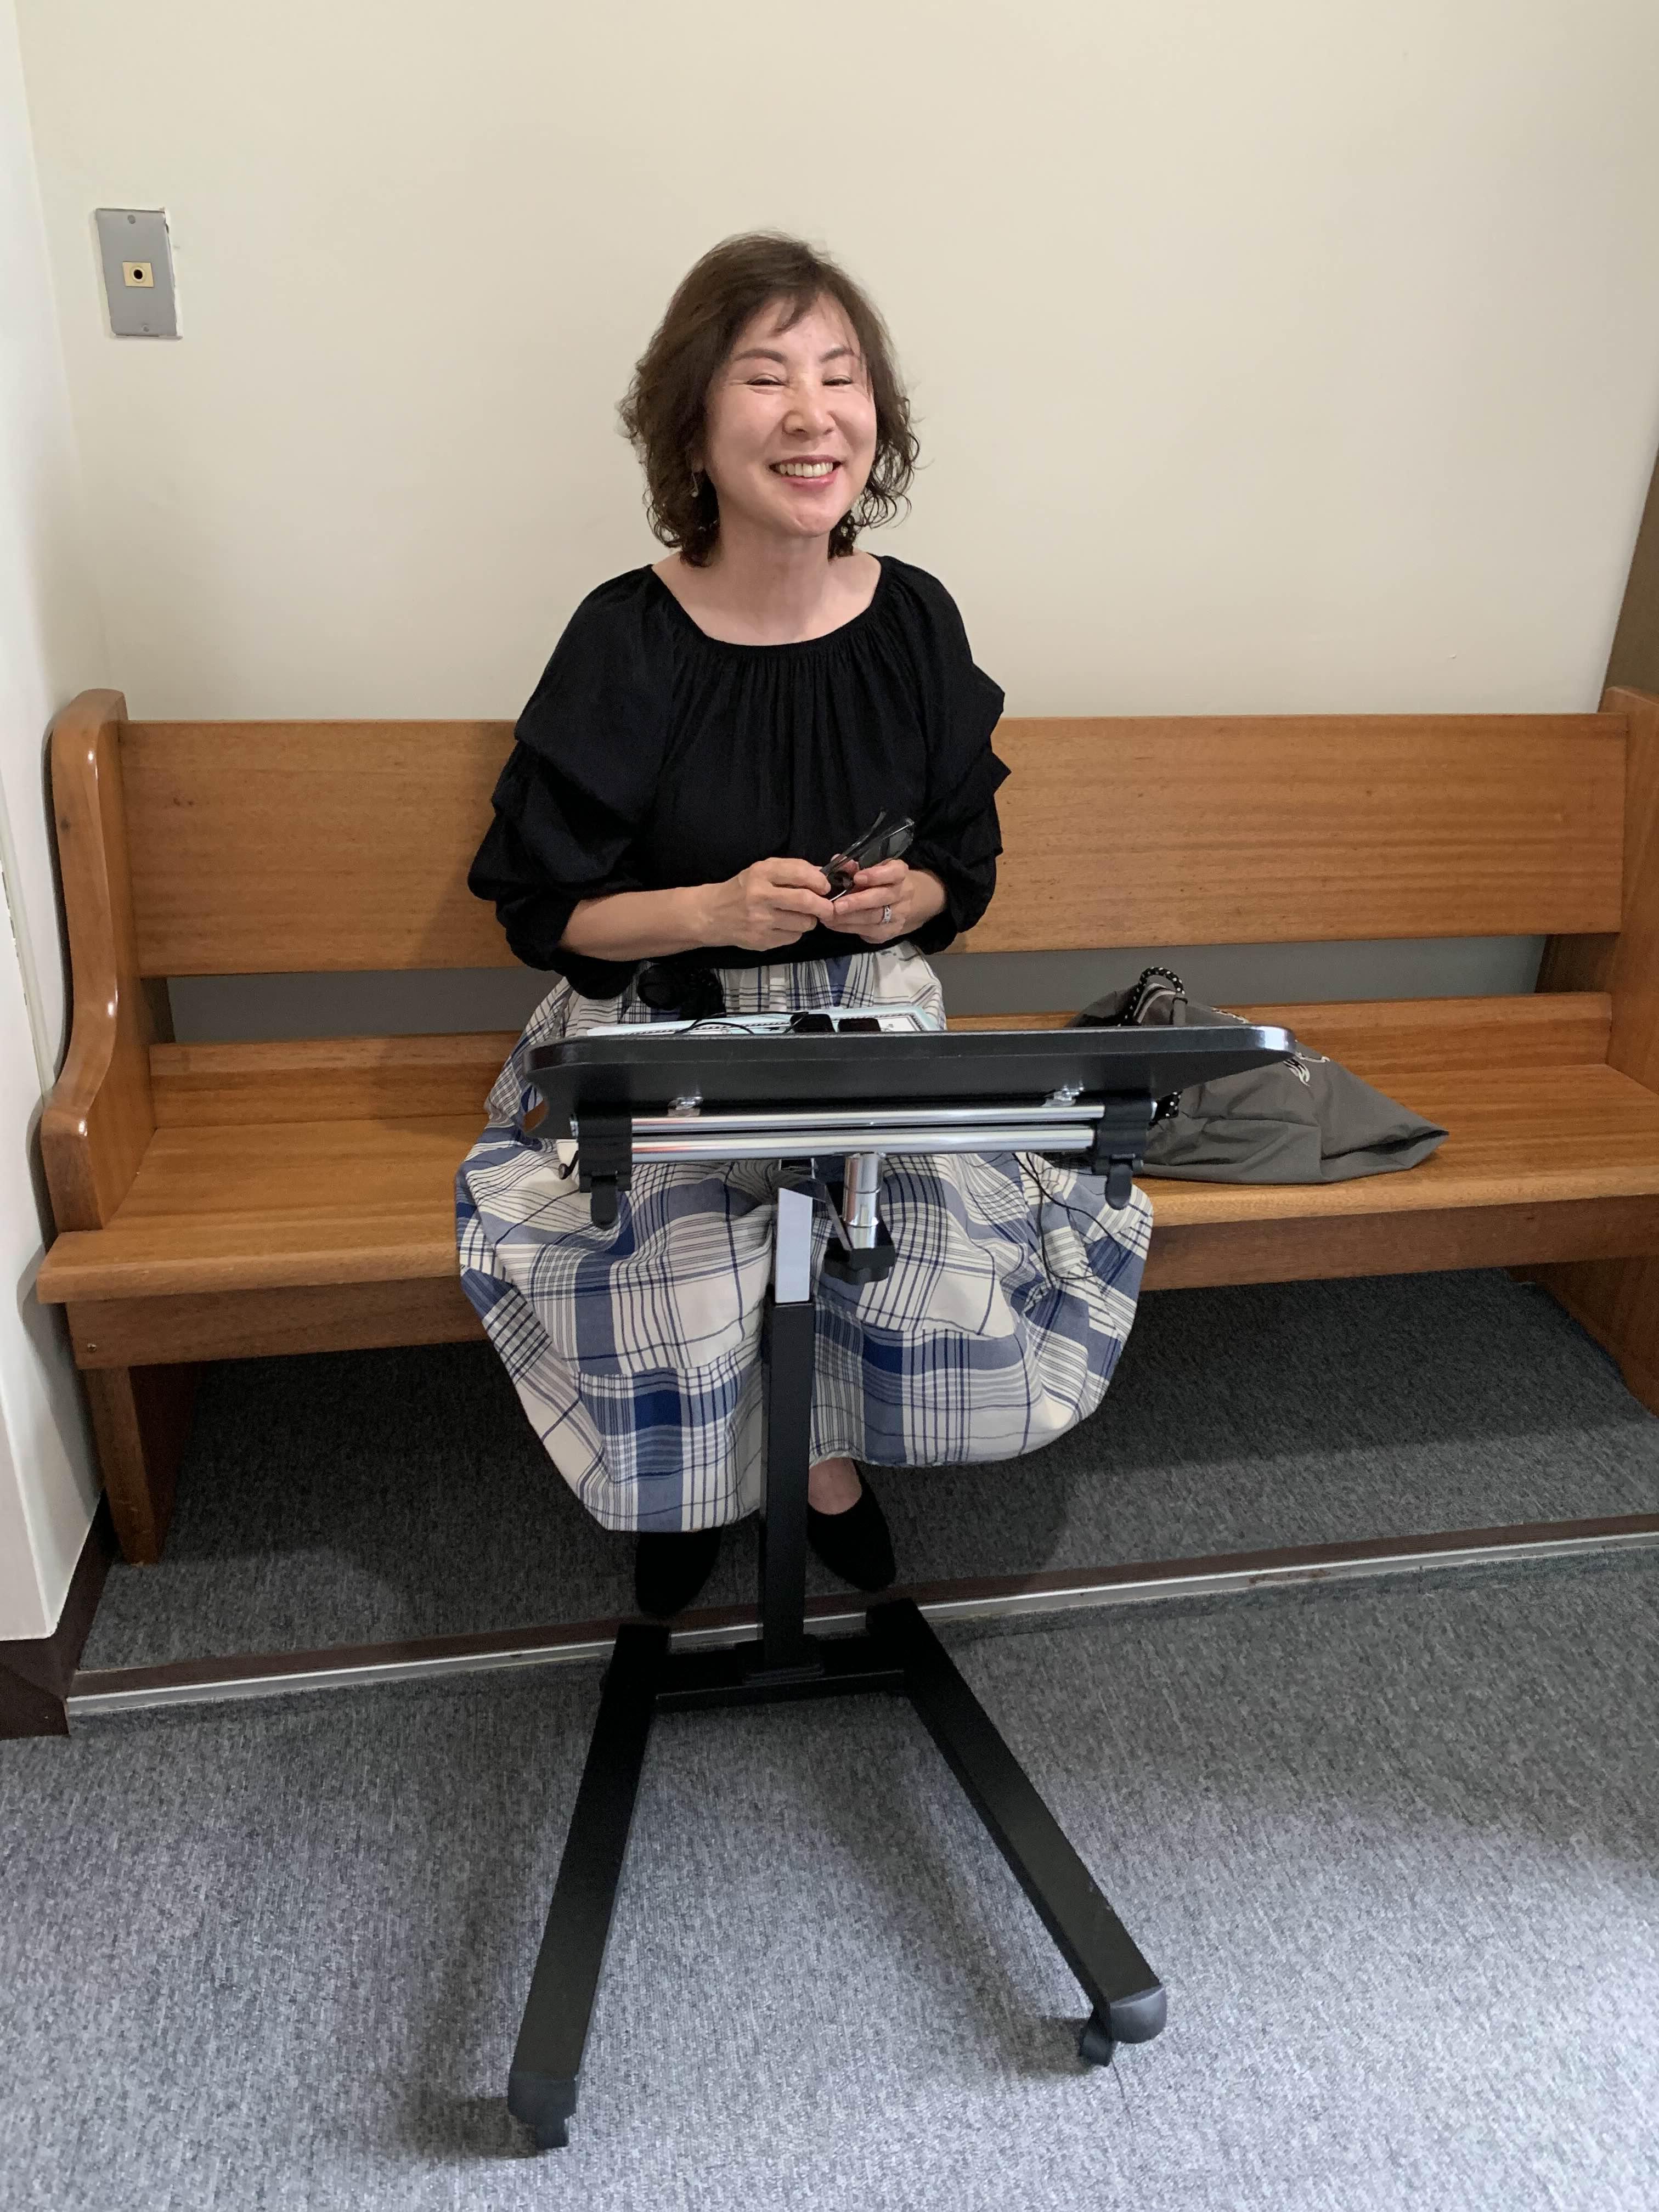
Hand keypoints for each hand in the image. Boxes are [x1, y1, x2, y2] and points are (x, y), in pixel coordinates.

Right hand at [699, 857, 837, 950]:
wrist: (712, 914)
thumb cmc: (743, 889)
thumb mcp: (762, 871)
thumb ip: (792, 870)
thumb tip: (822, 875)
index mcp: (761, 873)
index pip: (799, 873)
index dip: (819, 881)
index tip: (824, 887)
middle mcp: (760, 896)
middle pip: (805, 901)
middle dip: (824, 905)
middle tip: (828, 907)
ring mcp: (760, 921)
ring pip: (803, 923)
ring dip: (810, 920)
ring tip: (802, 916)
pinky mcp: (761, 940)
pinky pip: (793, 937)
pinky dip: (796, 932)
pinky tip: (785, 926)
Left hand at [820, 859, 946, 944]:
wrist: (904, 904)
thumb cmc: (881, 882)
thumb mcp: (872, 869)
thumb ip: (855, 867)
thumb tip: (836, 862)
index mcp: (899, 874)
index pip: (894, 873)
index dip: (876, 876)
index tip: (857, 878)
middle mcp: (903, 894)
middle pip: (882, 898)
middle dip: (858, 902)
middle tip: (837, 905)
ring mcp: (898, 916)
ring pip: (873, 918)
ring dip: (848, 918)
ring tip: (829, 915)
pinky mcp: (889, 932)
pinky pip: (867, 931)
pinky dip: (847, 927)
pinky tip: (833, 924)